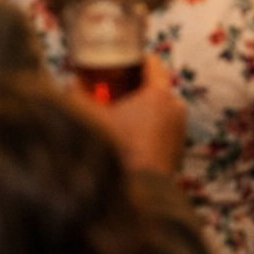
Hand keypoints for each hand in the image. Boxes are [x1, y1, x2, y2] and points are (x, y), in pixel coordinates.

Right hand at [69, 53, 187, 173]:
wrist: (135, 195)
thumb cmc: (112, 152)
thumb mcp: (87, 118)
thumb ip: (76, 94)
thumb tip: (73, 80)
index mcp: (160, 94)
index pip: (151, 62)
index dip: (130, 58)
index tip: (113, 62)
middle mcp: (176, 107)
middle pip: (154, 85)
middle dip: (131, 86)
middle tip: (108, 90)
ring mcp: (179, 130)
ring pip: (157, 108)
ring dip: (138, 109)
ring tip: (114, 115)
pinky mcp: (177, 149)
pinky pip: (161, 127)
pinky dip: (145, 127)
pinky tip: (124, 136)